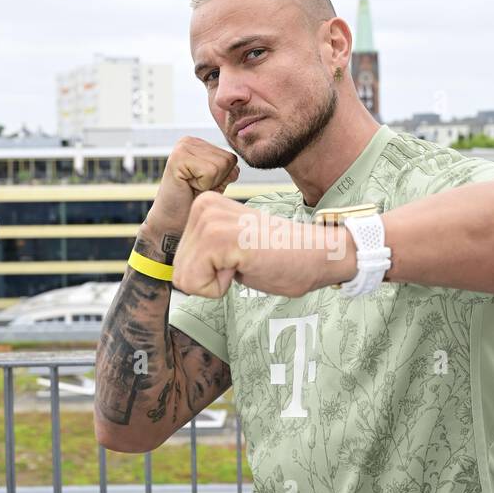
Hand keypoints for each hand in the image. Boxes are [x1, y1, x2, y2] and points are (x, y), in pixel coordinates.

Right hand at [146, 136, 239, 238]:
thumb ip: (228, 168)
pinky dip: (203, 186)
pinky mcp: (178, 158)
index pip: (231, 158)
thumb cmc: (194, 204)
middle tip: (196, 189)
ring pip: (221, 165)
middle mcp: (189, 141)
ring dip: (209, 184)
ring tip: (192, 188)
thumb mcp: (217, 182)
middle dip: (217, 181)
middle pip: (228, 160)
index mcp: (198, 144)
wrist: (172, 223)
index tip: (202, 186)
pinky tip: (187, 187)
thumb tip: (240, 163)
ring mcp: (182, 147)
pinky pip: (210, 172)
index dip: (222, 179)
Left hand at [171, 193, 357, 298]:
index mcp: (203, 205)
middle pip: (178, 271)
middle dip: (210, 279)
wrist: (316, 255)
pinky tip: (246, 265)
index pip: (179, 262)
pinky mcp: (218, 238)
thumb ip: (205, 251)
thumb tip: (177, 272)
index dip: (208, 273)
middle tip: (244, 261)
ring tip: (245, 262)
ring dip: (217, 283)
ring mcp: (209, 220)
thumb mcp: (230, 247)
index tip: (239, 258)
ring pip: (185, 280)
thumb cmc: (278, 257)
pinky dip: (221, 287)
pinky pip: (197, 284)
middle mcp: (201, 206)